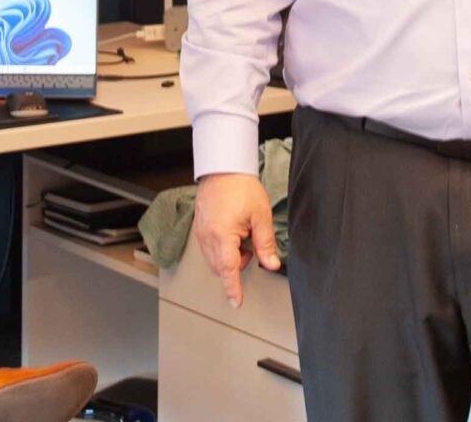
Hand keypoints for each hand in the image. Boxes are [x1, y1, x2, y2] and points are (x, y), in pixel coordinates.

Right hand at [189, 172, 279, 308]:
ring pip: (214, 259)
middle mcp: (207, 236)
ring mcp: (200, 232)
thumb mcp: (261, 216)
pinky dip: (222, 249)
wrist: (223, 168)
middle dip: (236, 265)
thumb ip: (265, 243)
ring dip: (229, 257)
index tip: (236, 302)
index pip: (228, 270)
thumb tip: (272, 263)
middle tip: (251, 248)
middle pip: (220, 267)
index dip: (233, 288)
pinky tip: (233, 233)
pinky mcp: (199, 228)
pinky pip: (209, 249)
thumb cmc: (241, 187)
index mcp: (222, 235)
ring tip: (242, 236)